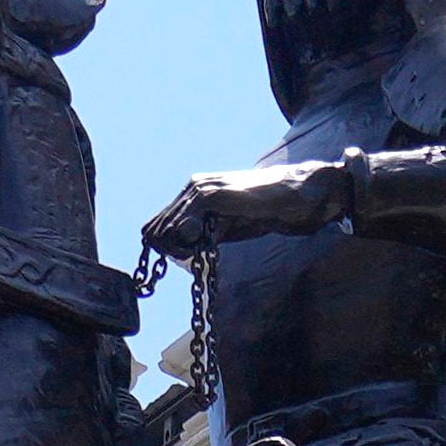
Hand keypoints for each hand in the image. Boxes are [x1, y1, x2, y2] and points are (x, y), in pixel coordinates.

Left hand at [135, 164, 337, 260]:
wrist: (289, 197)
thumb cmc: (262, 213)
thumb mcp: (225, 228)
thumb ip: (203, 236)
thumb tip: (180, 250)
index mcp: (193, 192)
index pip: (161, 221)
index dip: (164, 244)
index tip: (181, 257)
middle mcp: (191, 187)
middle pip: (156, 225)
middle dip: (166, 248)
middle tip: (186, 258)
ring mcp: (199, 189)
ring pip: (165, 226)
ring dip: (175, 247)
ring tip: (194, 255)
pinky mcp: (209, 195)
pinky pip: (183, 223)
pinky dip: (186, 242)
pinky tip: (200, 248)